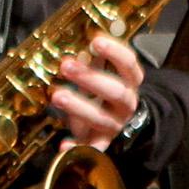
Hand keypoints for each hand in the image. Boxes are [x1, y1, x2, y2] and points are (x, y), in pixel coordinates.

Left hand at [51, 31, 143, 149]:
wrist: (123, 122)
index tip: (96, 40)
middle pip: (115, 91)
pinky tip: (63, 145)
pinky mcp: (101, 142)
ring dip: (79, 107)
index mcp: (130, 82)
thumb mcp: (104, 72)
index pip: (129, 65)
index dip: (115, 52)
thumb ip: (93, 60)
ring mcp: (115, 124)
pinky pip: (91, 148)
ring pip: (101, 118)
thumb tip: (78, 47)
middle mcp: (126, 104)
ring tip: (57, 95)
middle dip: (90, 78)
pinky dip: (77, 147)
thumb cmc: (106, 90)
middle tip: (66, 66)